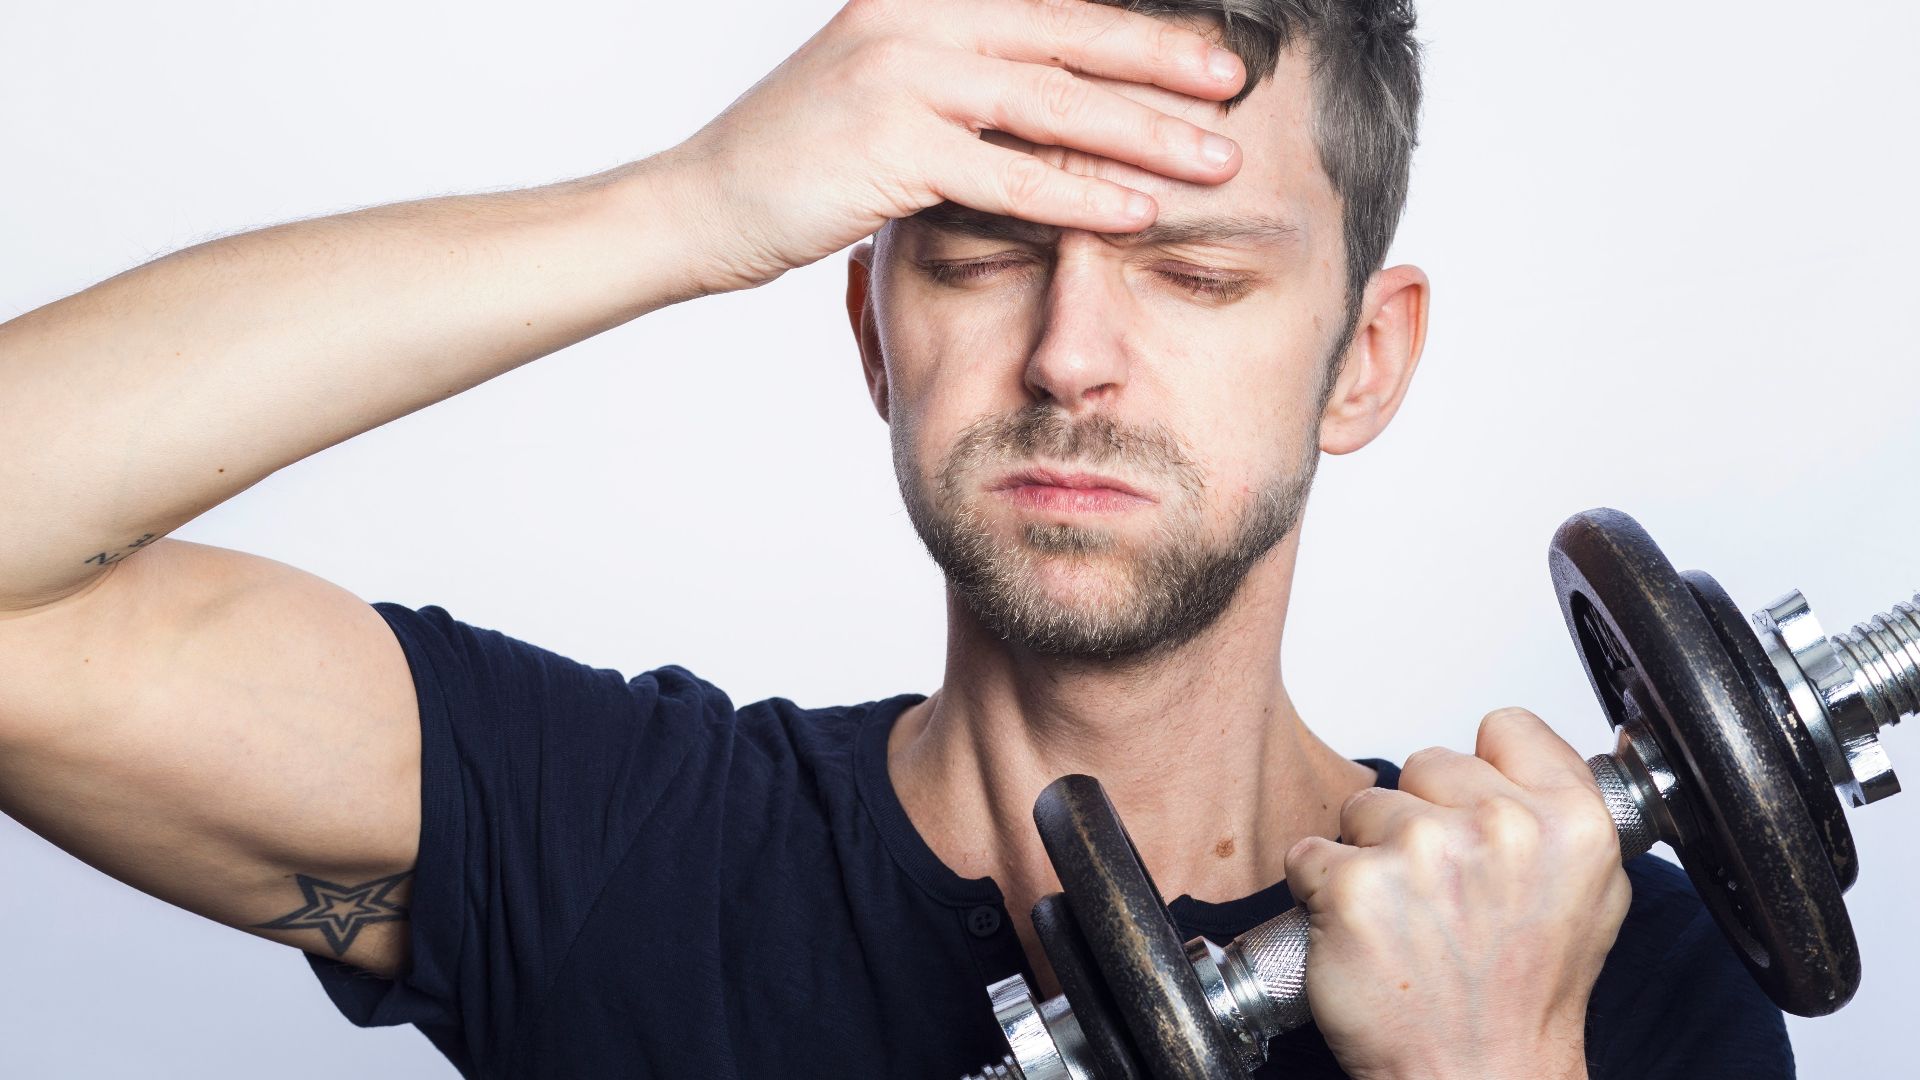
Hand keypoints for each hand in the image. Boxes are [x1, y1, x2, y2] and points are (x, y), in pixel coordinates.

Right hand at [653, 0, 1245, 293]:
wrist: (702, 204)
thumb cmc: (800, 160)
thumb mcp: (882, 90)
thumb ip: (960, 81)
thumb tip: (1047, 98)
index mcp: (922, 1)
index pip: (1051, 11)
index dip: (1135, 32)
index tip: (1207, 58)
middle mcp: (916, 21)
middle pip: (1068, 41)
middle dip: (1162, 66)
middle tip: (1236, 93)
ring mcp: (901, 77)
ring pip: (1052, 104)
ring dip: (1143, 134)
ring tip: (1215, 161)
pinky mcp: (891, 145)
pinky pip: (1008, 173)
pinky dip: (1078, 193)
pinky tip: (1135, 209)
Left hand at [1284, 708, 1629, 1079]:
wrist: (1481, 1074)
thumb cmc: (1524, 997)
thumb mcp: (1591, 894)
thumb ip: (1558, 812)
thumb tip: (1514, 756)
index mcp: (1570, 822)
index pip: (1506, 726)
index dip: (1482, 771)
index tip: (1475, 814)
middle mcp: (1502, 829)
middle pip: (1426, 763)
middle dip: (1421, 818)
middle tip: (1443, 891)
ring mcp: (1425, 853)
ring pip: (1364, 805)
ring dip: (1370, 854)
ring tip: (1407, 918)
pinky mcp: (1355, 886)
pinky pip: (1310, 852)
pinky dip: (1320, 889)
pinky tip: (1364, 933)